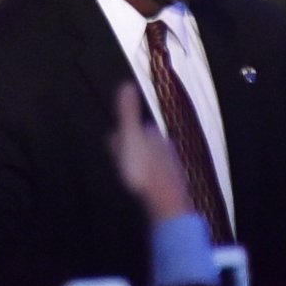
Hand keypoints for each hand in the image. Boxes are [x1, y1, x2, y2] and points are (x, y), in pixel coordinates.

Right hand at [108, 83, 192, 223]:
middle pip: (144, 145)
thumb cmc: (142, 169)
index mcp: (154, 134)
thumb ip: (128, 112)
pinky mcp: (172, 186)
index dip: (121, 137)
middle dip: (132, 151)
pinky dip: (148, 181)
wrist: (165, 201)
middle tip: (119, 162)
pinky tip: (142, 189)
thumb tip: (127, 83)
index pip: (135, 129)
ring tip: (129, 177)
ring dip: (140, 166)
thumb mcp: (130, 136)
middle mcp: (166, 147)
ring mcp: (171, 167)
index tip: (113, 146)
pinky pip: (156, 178)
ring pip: (151, 162)